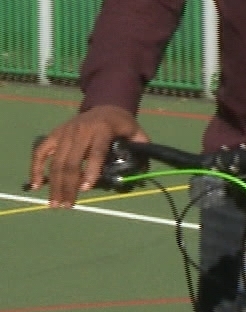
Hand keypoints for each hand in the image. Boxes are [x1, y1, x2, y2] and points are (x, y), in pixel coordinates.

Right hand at [29, 106, 146, 207]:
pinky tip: (37, 185)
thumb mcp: (135, 131)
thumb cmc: (120, 124)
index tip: (86, 189)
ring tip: (56, 203)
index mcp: (102, 130)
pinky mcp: (54, 134)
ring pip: (56, 161)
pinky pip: (40, 152)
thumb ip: (141, 147)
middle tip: (68, 205)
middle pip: (71, 162)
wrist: (105, 106)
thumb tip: (144, 170)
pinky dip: (36, 168)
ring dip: (54, 184)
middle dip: (68, 185)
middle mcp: (81, 130)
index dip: (91, 170)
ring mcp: (65, 132)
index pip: (96, 152)